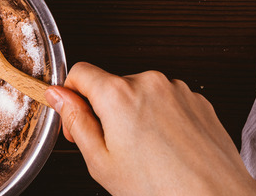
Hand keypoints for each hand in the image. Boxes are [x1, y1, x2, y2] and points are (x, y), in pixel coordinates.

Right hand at [45, 62, 255, 195]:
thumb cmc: (161, 188)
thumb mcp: (101, 161)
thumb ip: (75, 121)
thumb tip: (58, 95)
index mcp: (118, 94)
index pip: (79, 72)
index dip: (71, 95)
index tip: (76, 117)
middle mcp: (148, 81)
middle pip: (111, 85)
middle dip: (105, 111)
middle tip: (114, 149)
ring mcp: (176, 88)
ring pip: (140, 93)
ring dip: (135, 114)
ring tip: (147, 153)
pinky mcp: (197, 99)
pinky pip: (167, 100)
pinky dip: (161, 118)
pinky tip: (167, 149)